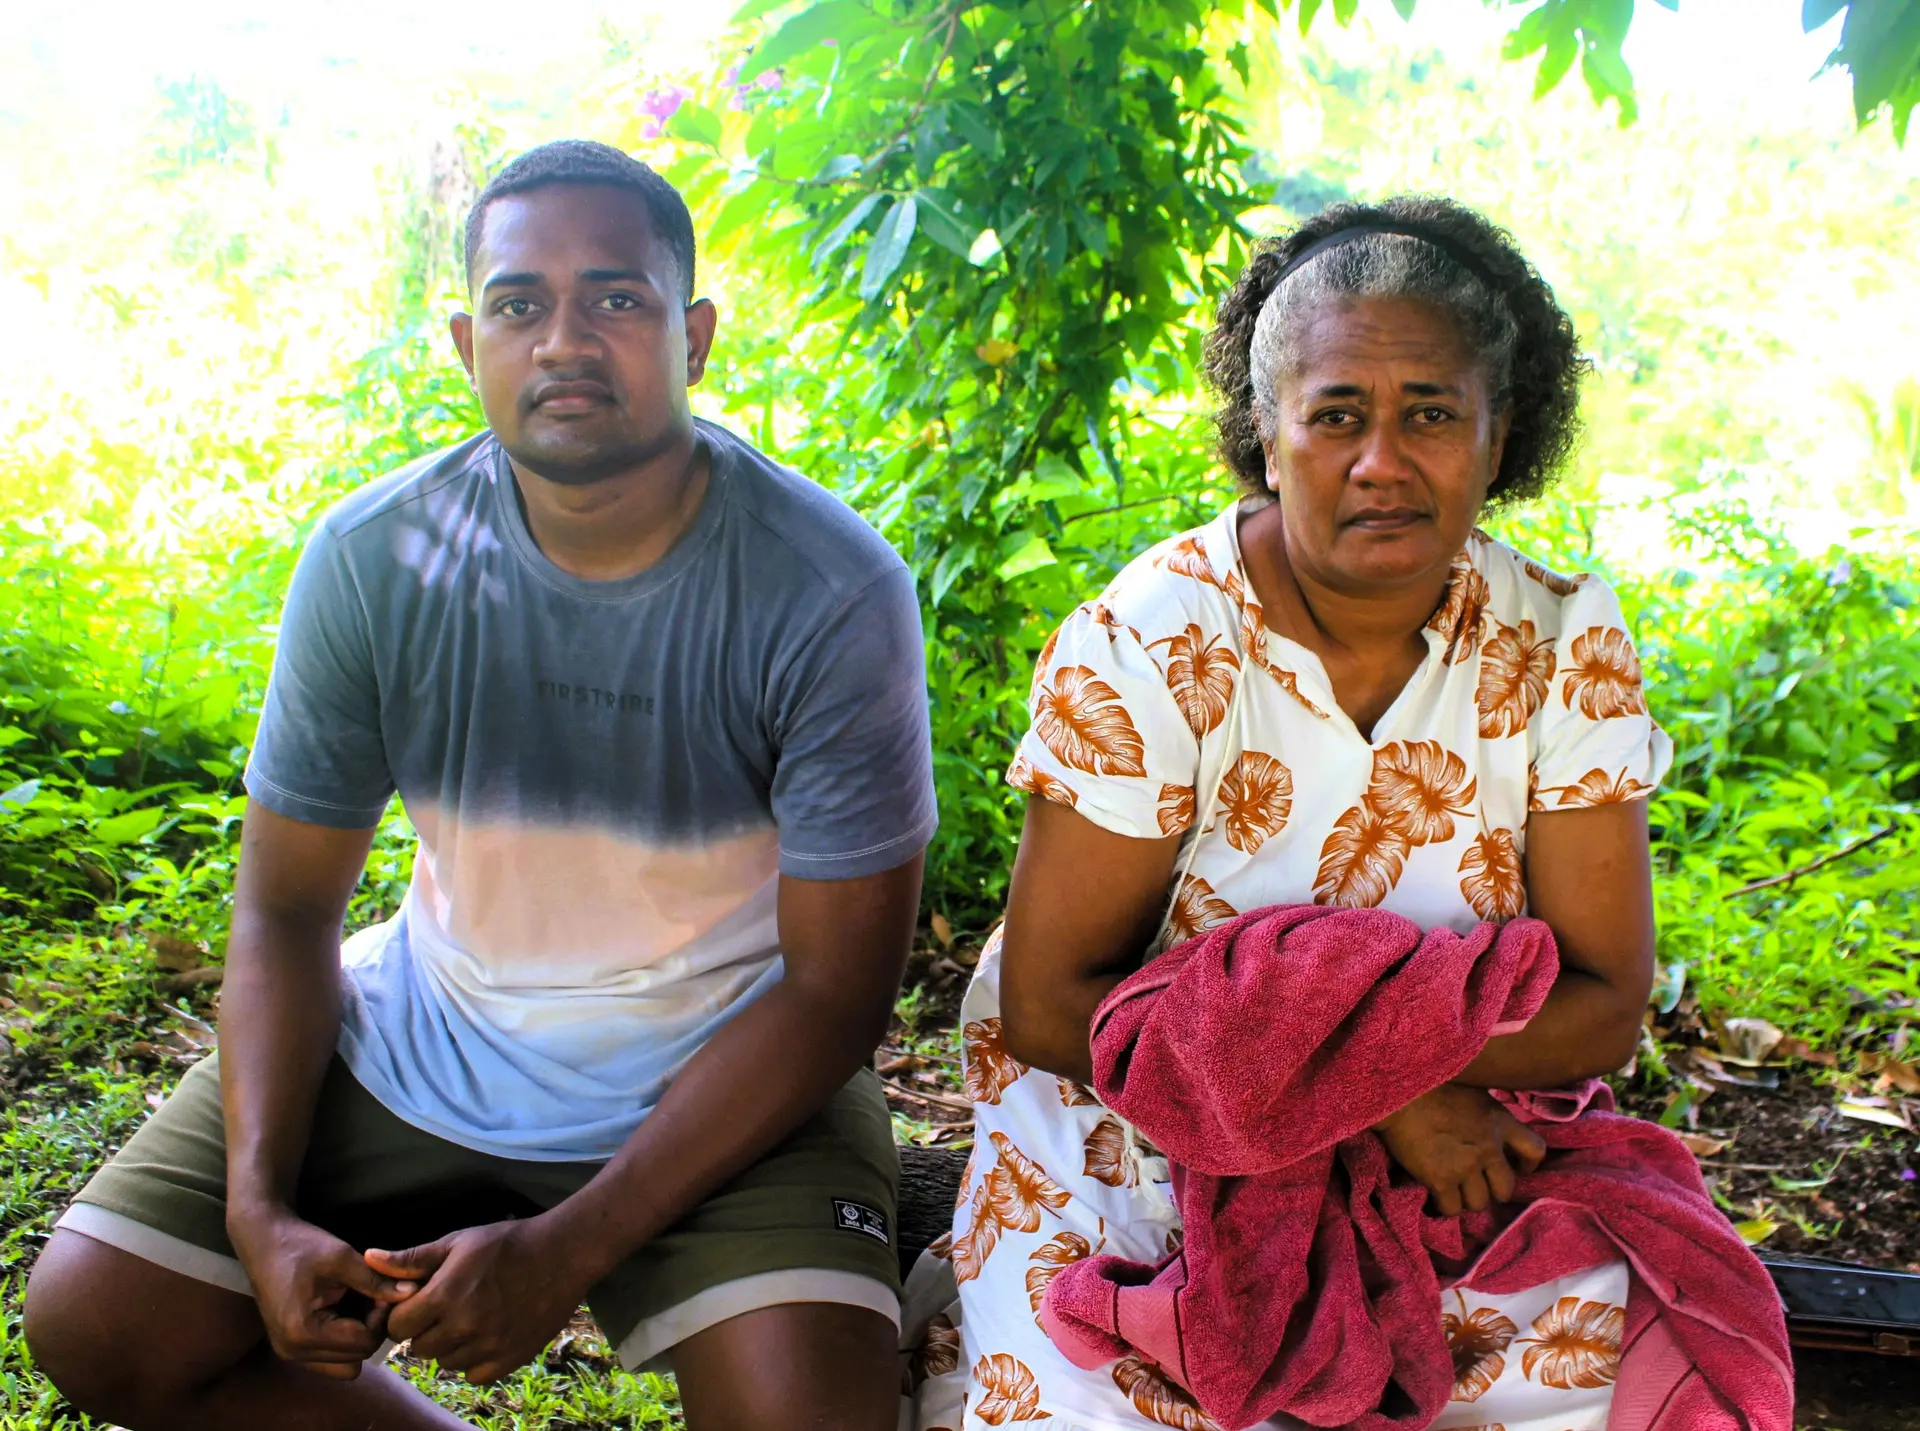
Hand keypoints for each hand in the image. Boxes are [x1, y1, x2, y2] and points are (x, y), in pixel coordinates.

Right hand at [227, 1206, 415, 1379]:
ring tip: (360, 1301)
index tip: (382, 1289)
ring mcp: (290, 1353)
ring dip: (360, 1336)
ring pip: (345, 1363)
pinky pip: (330, 1358)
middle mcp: (293, 1351)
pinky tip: (346, 1310)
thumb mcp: (342, 1258)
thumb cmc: (300, 1245)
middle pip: (356, 1357)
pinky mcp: (291, 1348)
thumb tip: (412, 1292)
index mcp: (303, 1332)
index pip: (363, 1343)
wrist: (263, 1241)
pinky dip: (344, 1340)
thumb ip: (376, 1280)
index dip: (381, 1317)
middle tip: (374, 1294)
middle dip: (373, 1327)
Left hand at [367, 1217, 587, 1383]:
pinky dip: (475, 1361)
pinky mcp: (510, 1358)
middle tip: (446, 1310)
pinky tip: (486, 1335)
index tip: (418, 1304)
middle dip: (425, 1331)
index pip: (397, 1327)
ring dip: (451, 1346)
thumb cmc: (506, 1243)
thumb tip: (369, 1259)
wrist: (562, 1254)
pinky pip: (474, 1375)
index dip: (403, 1315)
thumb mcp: (457, 1242)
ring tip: (469, 1319)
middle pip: (418, 1349)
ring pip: (446, 1363)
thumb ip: (411, 1259)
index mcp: (444, 1295)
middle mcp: (463, 1325)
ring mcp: (488, 1345)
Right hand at [1374, 1083, 1546, 1216]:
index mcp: (1500, 1121)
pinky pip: (1451, 1208)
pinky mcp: (1441, 1179)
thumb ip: (1484, 1112)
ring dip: (1466, 1200)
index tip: (1514, 1168)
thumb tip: (1484, 1122)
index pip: (1535, 1150)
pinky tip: (1434, 1196)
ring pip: (1479, 1204)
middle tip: (1475, 1185)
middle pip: (1505, 1189)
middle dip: (1491, 1191)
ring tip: (1452, 1191)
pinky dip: (1443, 1206)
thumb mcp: (1472, 1089)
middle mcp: (1489, 1147)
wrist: (1399, 1092)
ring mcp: (1466, 1166)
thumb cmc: (1431, 1083)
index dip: (1526, 1165)